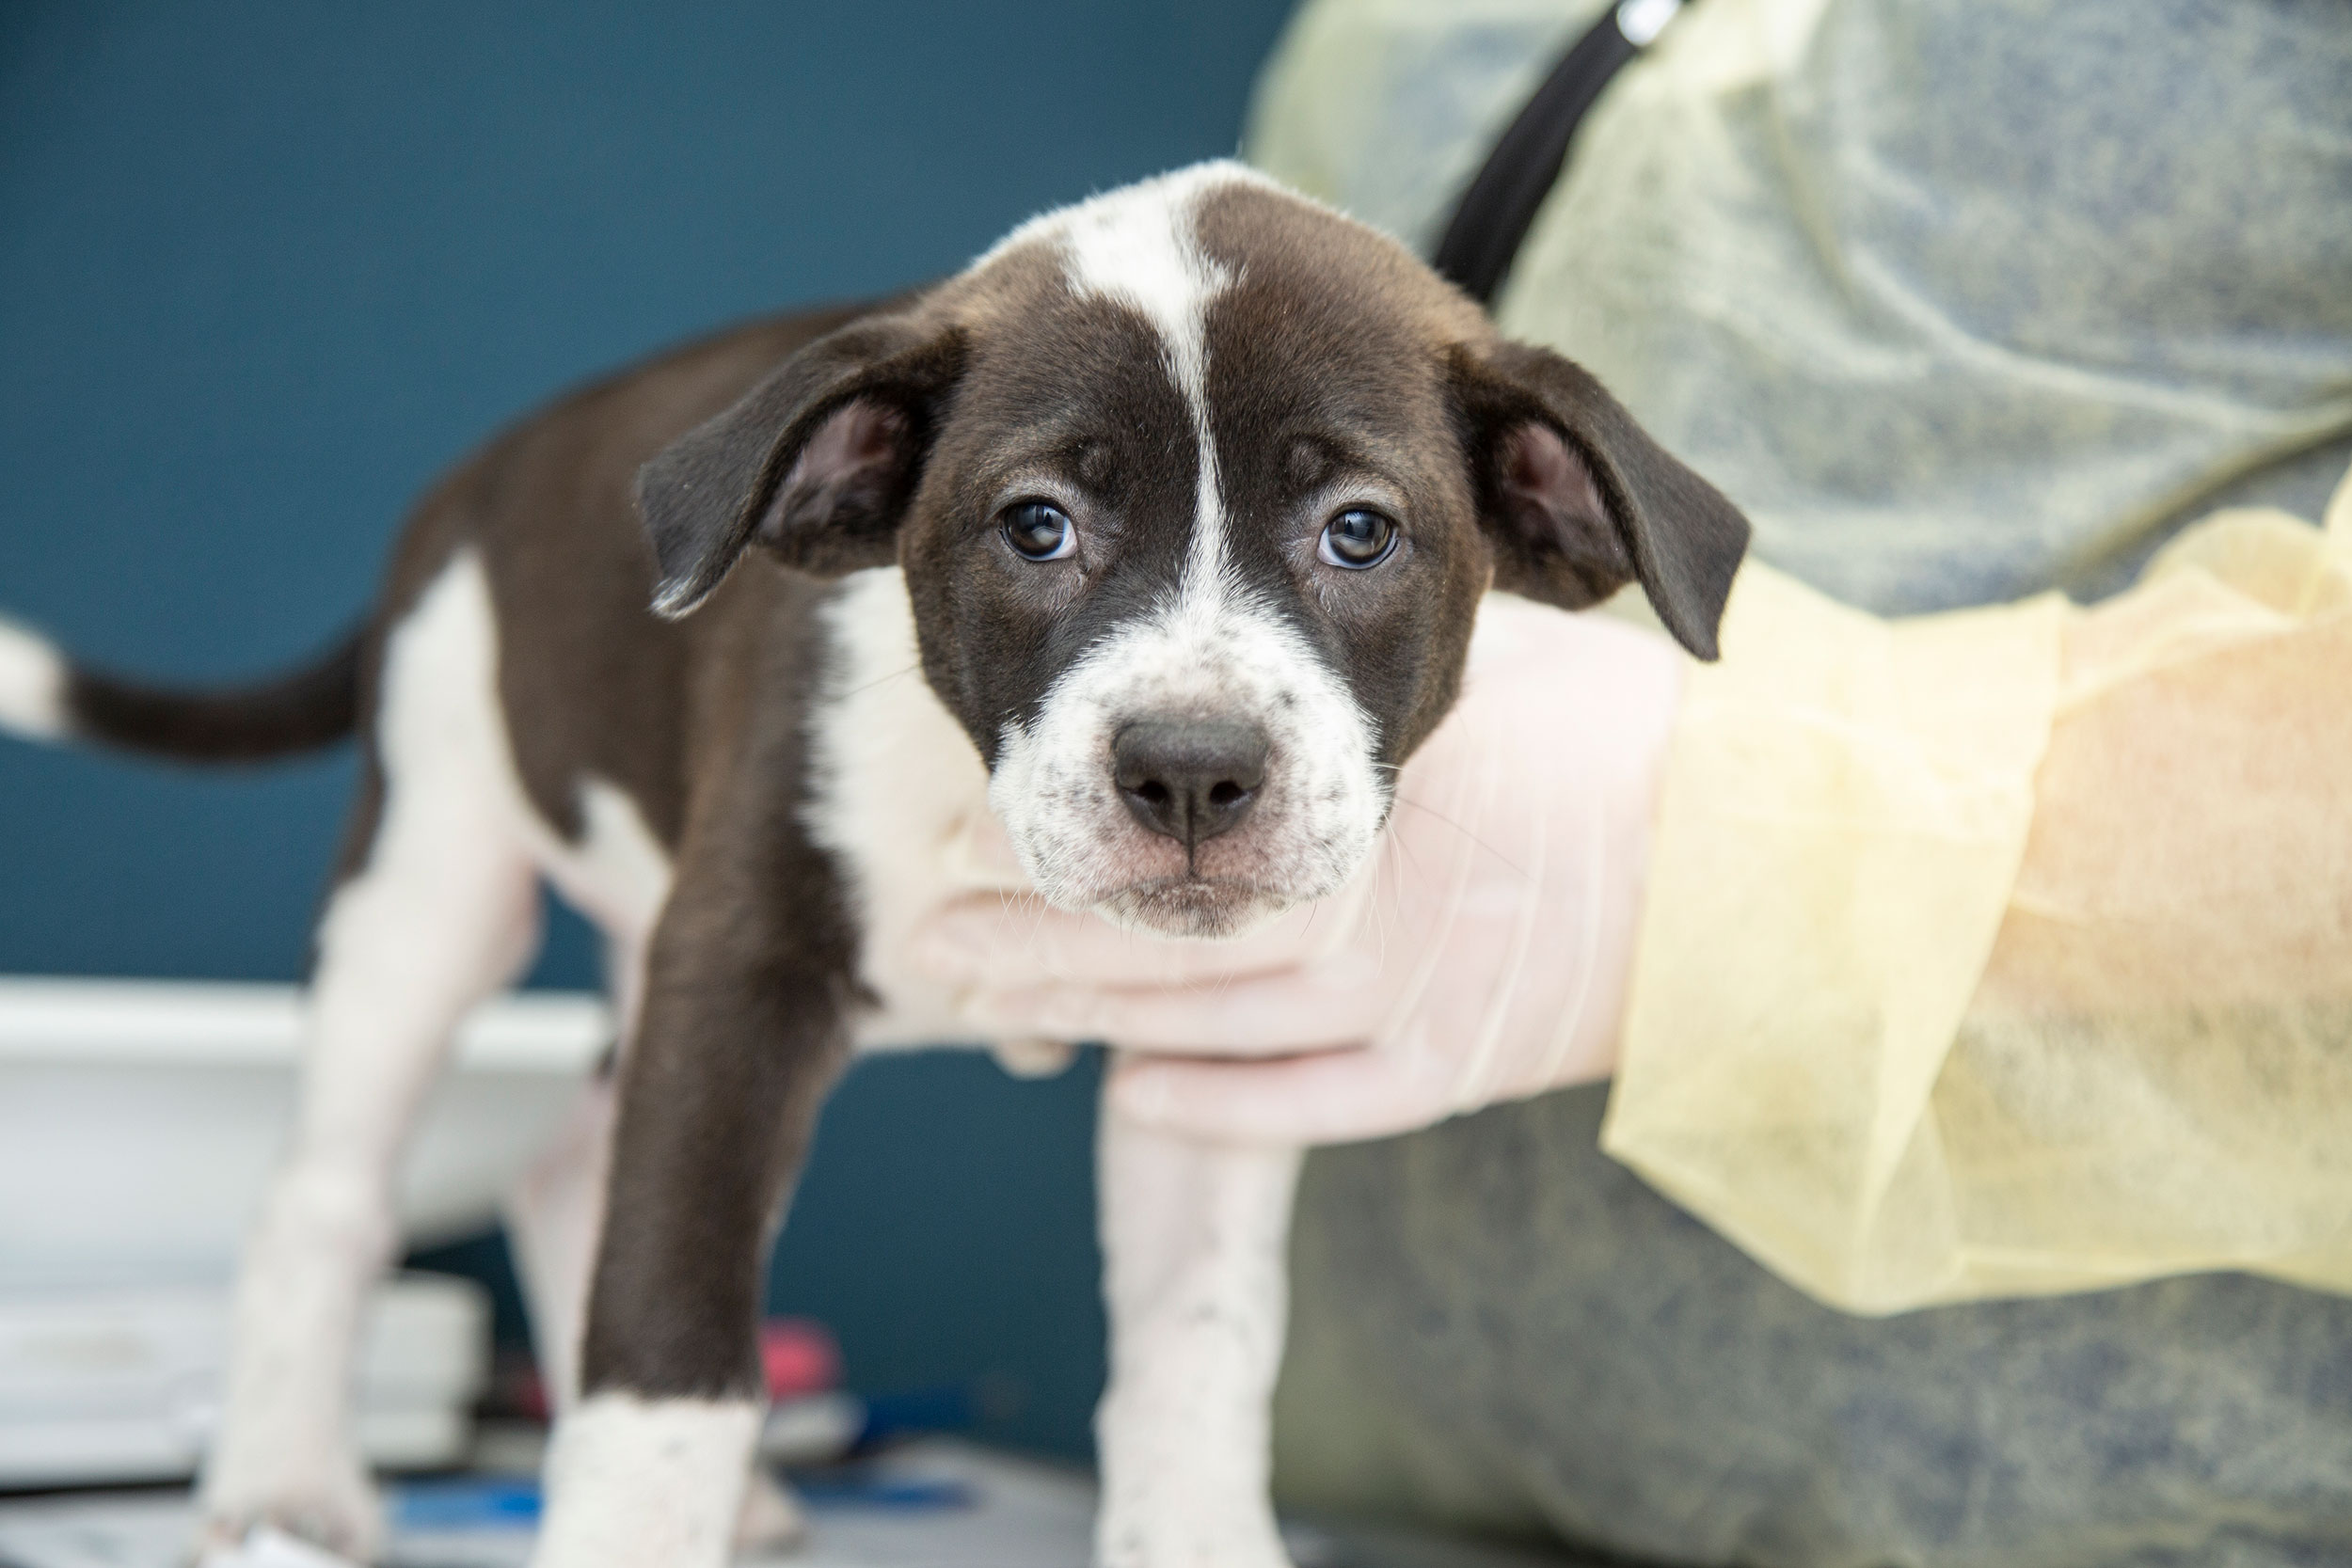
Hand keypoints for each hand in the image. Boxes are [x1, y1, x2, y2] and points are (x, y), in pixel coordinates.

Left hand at [914, 596, 1683, 1143]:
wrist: (1771, 861)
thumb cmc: (1624, 736)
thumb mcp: (1498, 647)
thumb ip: (1377, 624)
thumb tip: (1295, 554)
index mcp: (1386, 775)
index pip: (1196, 800)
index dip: (1077, 809)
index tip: (972, 807)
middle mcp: (1387, 891)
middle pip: (1177, 919)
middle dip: (1041, 922)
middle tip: (922, 919)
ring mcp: (1419, 992)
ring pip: (1218, 1016)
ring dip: (1089, 1006)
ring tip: (974, 992)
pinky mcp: (1457, 1070)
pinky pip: (1315, 1104)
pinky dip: (1219, 1103)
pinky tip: (1126, 1092)